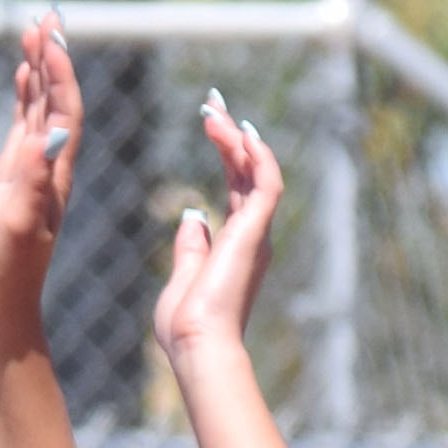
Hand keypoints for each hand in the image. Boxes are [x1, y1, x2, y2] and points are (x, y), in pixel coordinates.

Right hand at [0, 15, 86, 300]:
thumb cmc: (9, 269)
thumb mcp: (20, 225)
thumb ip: (33, 181)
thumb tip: (48, 134)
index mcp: (55, 173)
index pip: (64, 111)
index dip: (60, 73)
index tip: (52, 36)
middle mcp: (48, 163)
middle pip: (55, 98)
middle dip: (52, 56)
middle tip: (47, 14)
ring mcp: (31, 167)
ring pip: (39, 105)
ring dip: (39, 67)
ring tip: (35, 28)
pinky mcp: (12, 176)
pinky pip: (22, 123)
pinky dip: (23, 94)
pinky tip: (22, 71)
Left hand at [151, 93, 282, 368]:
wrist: (198, 346)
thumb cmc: (185, 324)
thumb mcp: (183, 275)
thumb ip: (192, 245)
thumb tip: (193, 217)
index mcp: (235, 245)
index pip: (234, 186)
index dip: (225, 151)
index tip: (210, 122)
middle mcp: (253, 236)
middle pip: (246, 171)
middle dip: (231, 133)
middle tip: (212, 101)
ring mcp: (257, 234)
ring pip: (255, 172)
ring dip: (237, 138)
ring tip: (213, 110)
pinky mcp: (256, 233)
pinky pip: (265, 183)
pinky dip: (257, 156)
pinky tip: (241, 131)